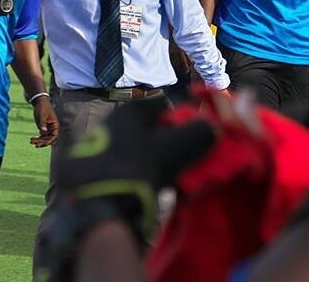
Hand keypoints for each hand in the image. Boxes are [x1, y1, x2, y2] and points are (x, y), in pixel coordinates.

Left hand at [30, 97, 58, 147]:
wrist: (40, 103)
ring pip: (44, 139)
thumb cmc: (43, 107)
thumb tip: (43, 132)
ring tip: (31, 141)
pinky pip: (41, 136)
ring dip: (39, 141)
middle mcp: (52, 129)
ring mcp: (47, 129)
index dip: (50, 141)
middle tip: (35, 144)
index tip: (45, 143)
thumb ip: (43, 123)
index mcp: (55, 125)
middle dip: (42, 142)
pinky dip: (37, 139)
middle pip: (49, 139)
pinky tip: (32, 139)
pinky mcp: (43, 128)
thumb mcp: (42, 115)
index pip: (54, 136)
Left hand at [56, 97, 214, 234]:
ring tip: (171, 182)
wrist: (96, 203)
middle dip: (172, 146)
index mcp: (132, 110)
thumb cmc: (137, 167)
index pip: (166, 106)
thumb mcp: (176, 148)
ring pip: (142, 149)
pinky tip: (150, 190)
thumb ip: (198, 133)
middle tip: (186, 166)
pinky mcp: (98, 166)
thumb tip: (212, 127)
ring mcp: (104, 143)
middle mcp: (115, 121)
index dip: (184, 121)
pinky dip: (142, 175)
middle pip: (154, 129)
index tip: (195, 142)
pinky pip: (129, 166)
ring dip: (158, 163)